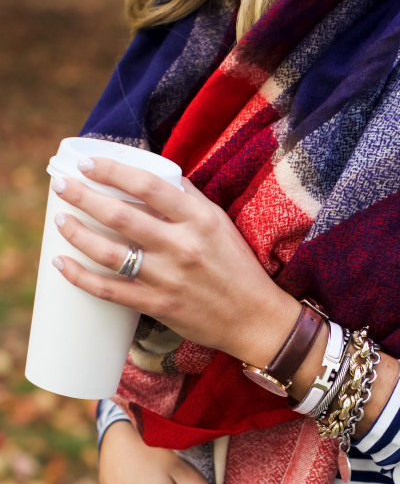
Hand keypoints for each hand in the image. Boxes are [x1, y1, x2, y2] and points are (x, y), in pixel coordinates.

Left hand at [51, 157, 299, 364]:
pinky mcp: (159, 306)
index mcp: (200, 220)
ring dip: (77, 234)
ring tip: (59, 220)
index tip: (89, 163)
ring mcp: (169, 279)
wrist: (255, 320)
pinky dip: (82, 277)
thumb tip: (156, 175)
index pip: (150, 185)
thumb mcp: (221, 225)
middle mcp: (183, 246)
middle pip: (121, 215)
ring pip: (110, 253)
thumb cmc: (238, 268)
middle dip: (83, 197)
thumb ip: (189, 200)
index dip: (114, 171)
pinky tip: (62, 264)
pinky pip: (111, 291)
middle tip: (61, 185)